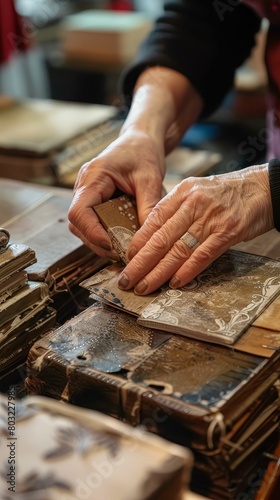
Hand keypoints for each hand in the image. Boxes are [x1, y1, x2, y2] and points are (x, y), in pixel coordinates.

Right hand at [68, 129, 164, 259]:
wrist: (141, 140)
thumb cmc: (143, 152)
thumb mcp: (150, 178)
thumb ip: (149, 206)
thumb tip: (148, 237)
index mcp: (93, 177)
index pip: (79, 211)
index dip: (92, 233)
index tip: (111, 245)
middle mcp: (84, 187)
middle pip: (78, 224)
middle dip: (97, 242)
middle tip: (120, 254)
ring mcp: (87, 195)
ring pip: (83, 226)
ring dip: (100, 241)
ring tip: (122, 249)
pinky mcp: (94, 201)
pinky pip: (93, 222)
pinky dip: (105, 234)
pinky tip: (121, 240)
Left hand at [118, 164, 273, 294]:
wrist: (262, 187)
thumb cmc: (226, 192)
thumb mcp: (197, 192)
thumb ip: (176, 210)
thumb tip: (151, 236)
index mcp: (183, 193)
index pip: (153, 220)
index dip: (137, 243)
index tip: (125, 260)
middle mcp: (194, 204)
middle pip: (161, 238)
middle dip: (140, 263)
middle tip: (126, 280)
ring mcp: (211, 218)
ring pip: (178, 249)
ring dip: (159, 272)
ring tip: (144, 286)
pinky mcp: (229, 231)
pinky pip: (203, 255)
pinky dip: (188, 270)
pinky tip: (174, 283)